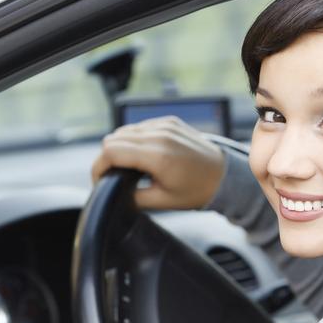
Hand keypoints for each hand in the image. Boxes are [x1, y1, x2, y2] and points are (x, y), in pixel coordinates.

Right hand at [91, 116, 225, 208]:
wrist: (224, 175)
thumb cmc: (197, 191)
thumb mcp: (162, 201)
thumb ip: (132, 197)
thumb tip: (112, 192)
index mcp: (157, 156)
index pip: (110, 151)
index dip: (98, 167)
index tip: (99, 181)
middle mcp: (160, 135)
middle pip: (113, 138)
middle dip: (107, 159)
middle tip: (113, 176)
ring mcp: (165, 125)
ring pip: (125, 130)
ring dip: (120, 148)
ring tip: (128, 167)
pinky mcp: (169, 121)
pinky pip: (140, 127)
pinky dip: (134, 140)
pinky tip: (142, 155)